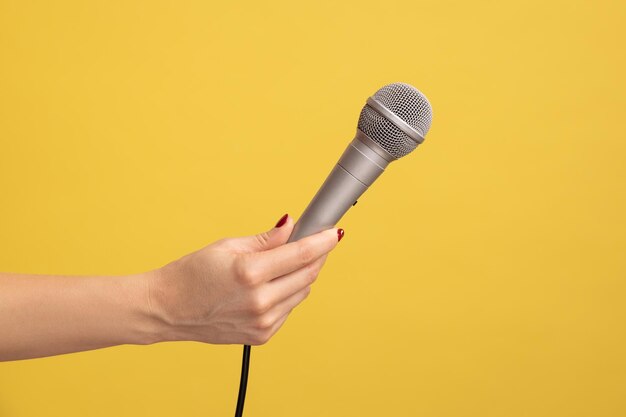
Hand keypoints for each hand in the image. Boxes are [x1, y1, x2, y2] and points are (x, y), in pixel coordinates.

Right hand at [148, 214, 342, 345]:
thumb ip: (266, 239)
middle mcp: (259, 301)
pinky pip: (288, 309)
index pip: (301, 254)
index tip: (335, 232)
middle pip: (308, 274)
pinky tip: (271, 285)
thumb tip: (291, 226)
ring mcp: (262, 322)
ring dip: (302, 274)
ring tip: (285, 263)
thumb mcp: (227, 247)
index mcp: (250, 273)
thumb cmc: (191, 275)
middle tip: (313, 241)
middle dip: (316, 255)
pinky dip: (288, 293)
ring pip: (302, 293)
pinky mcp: (261, 336)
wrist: (167, 310)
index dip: (323, 241)